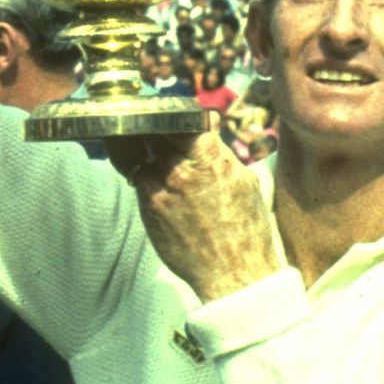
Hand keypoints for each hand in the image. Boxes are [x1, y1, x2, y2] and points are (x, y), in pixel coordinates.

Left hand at [105, 118, 278, 303]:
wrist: (235, 273)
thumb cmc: (246, 227)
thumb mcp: (243, 179)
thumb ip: (217, 148)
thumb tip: (207, 118)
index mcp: (210, 155)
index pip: (179, 117)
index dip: (170, 112)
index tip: (166, 111)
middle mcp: (181, 168)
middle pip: (151, 130)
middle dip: (147, 124)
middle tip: (142, 121)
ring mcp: (160, 188)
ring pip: (137, 153)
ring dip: (136, 147)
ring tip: (137, 144)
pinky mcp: (148, 208)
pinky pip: (138, 179)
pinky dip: (141, 172)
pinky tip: (151, 176)